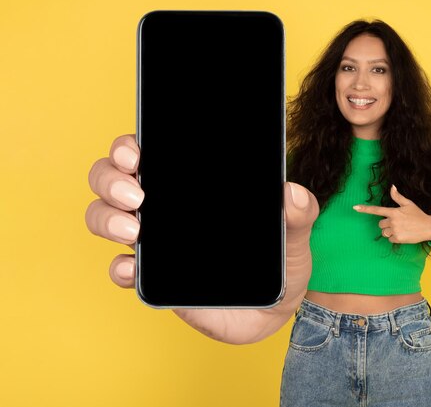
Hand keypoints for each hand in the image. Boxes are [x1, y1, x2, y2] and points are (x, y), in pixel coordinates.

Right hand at [85, 134, 319, 343]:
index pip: (147, 152)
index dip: (128, 146)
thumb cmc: (279, 260)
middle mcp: (164, 207)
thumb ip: (299, 212)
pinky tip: (132, 268)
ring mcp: (155, 242)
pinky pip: (120, 269)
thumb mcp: (295, 233)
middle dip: (109, 178)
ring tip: (134, 229)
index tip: (135, 152)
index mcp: (192, 185)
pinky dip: (118, 268)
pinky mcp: (154, 279)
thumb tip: (290, 192)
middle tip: (136, 193)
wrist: (275, 309)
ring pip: (105, 217)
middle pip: (112, 179)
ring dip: (106, 218)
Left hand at [352, 185, 430, 243]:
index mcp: (394, 212)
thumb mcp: (408, 204)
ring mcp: (395, 230)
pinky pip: (390, 239)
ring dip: (390, 231)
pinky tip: (403, 234)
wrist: (428, 227)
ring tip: (401, 228)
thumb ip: (398, 197)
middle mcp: (392, 221)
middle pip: (380, 224)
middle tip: (397, 223)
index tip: (355, 208)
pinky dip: (395, 238)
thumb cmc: (418, 215)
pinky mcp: (398, 239)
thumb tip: (392, 187)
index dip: (364, 209)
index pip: (376, 210)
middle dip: (386, 224)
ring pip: (384, 233)